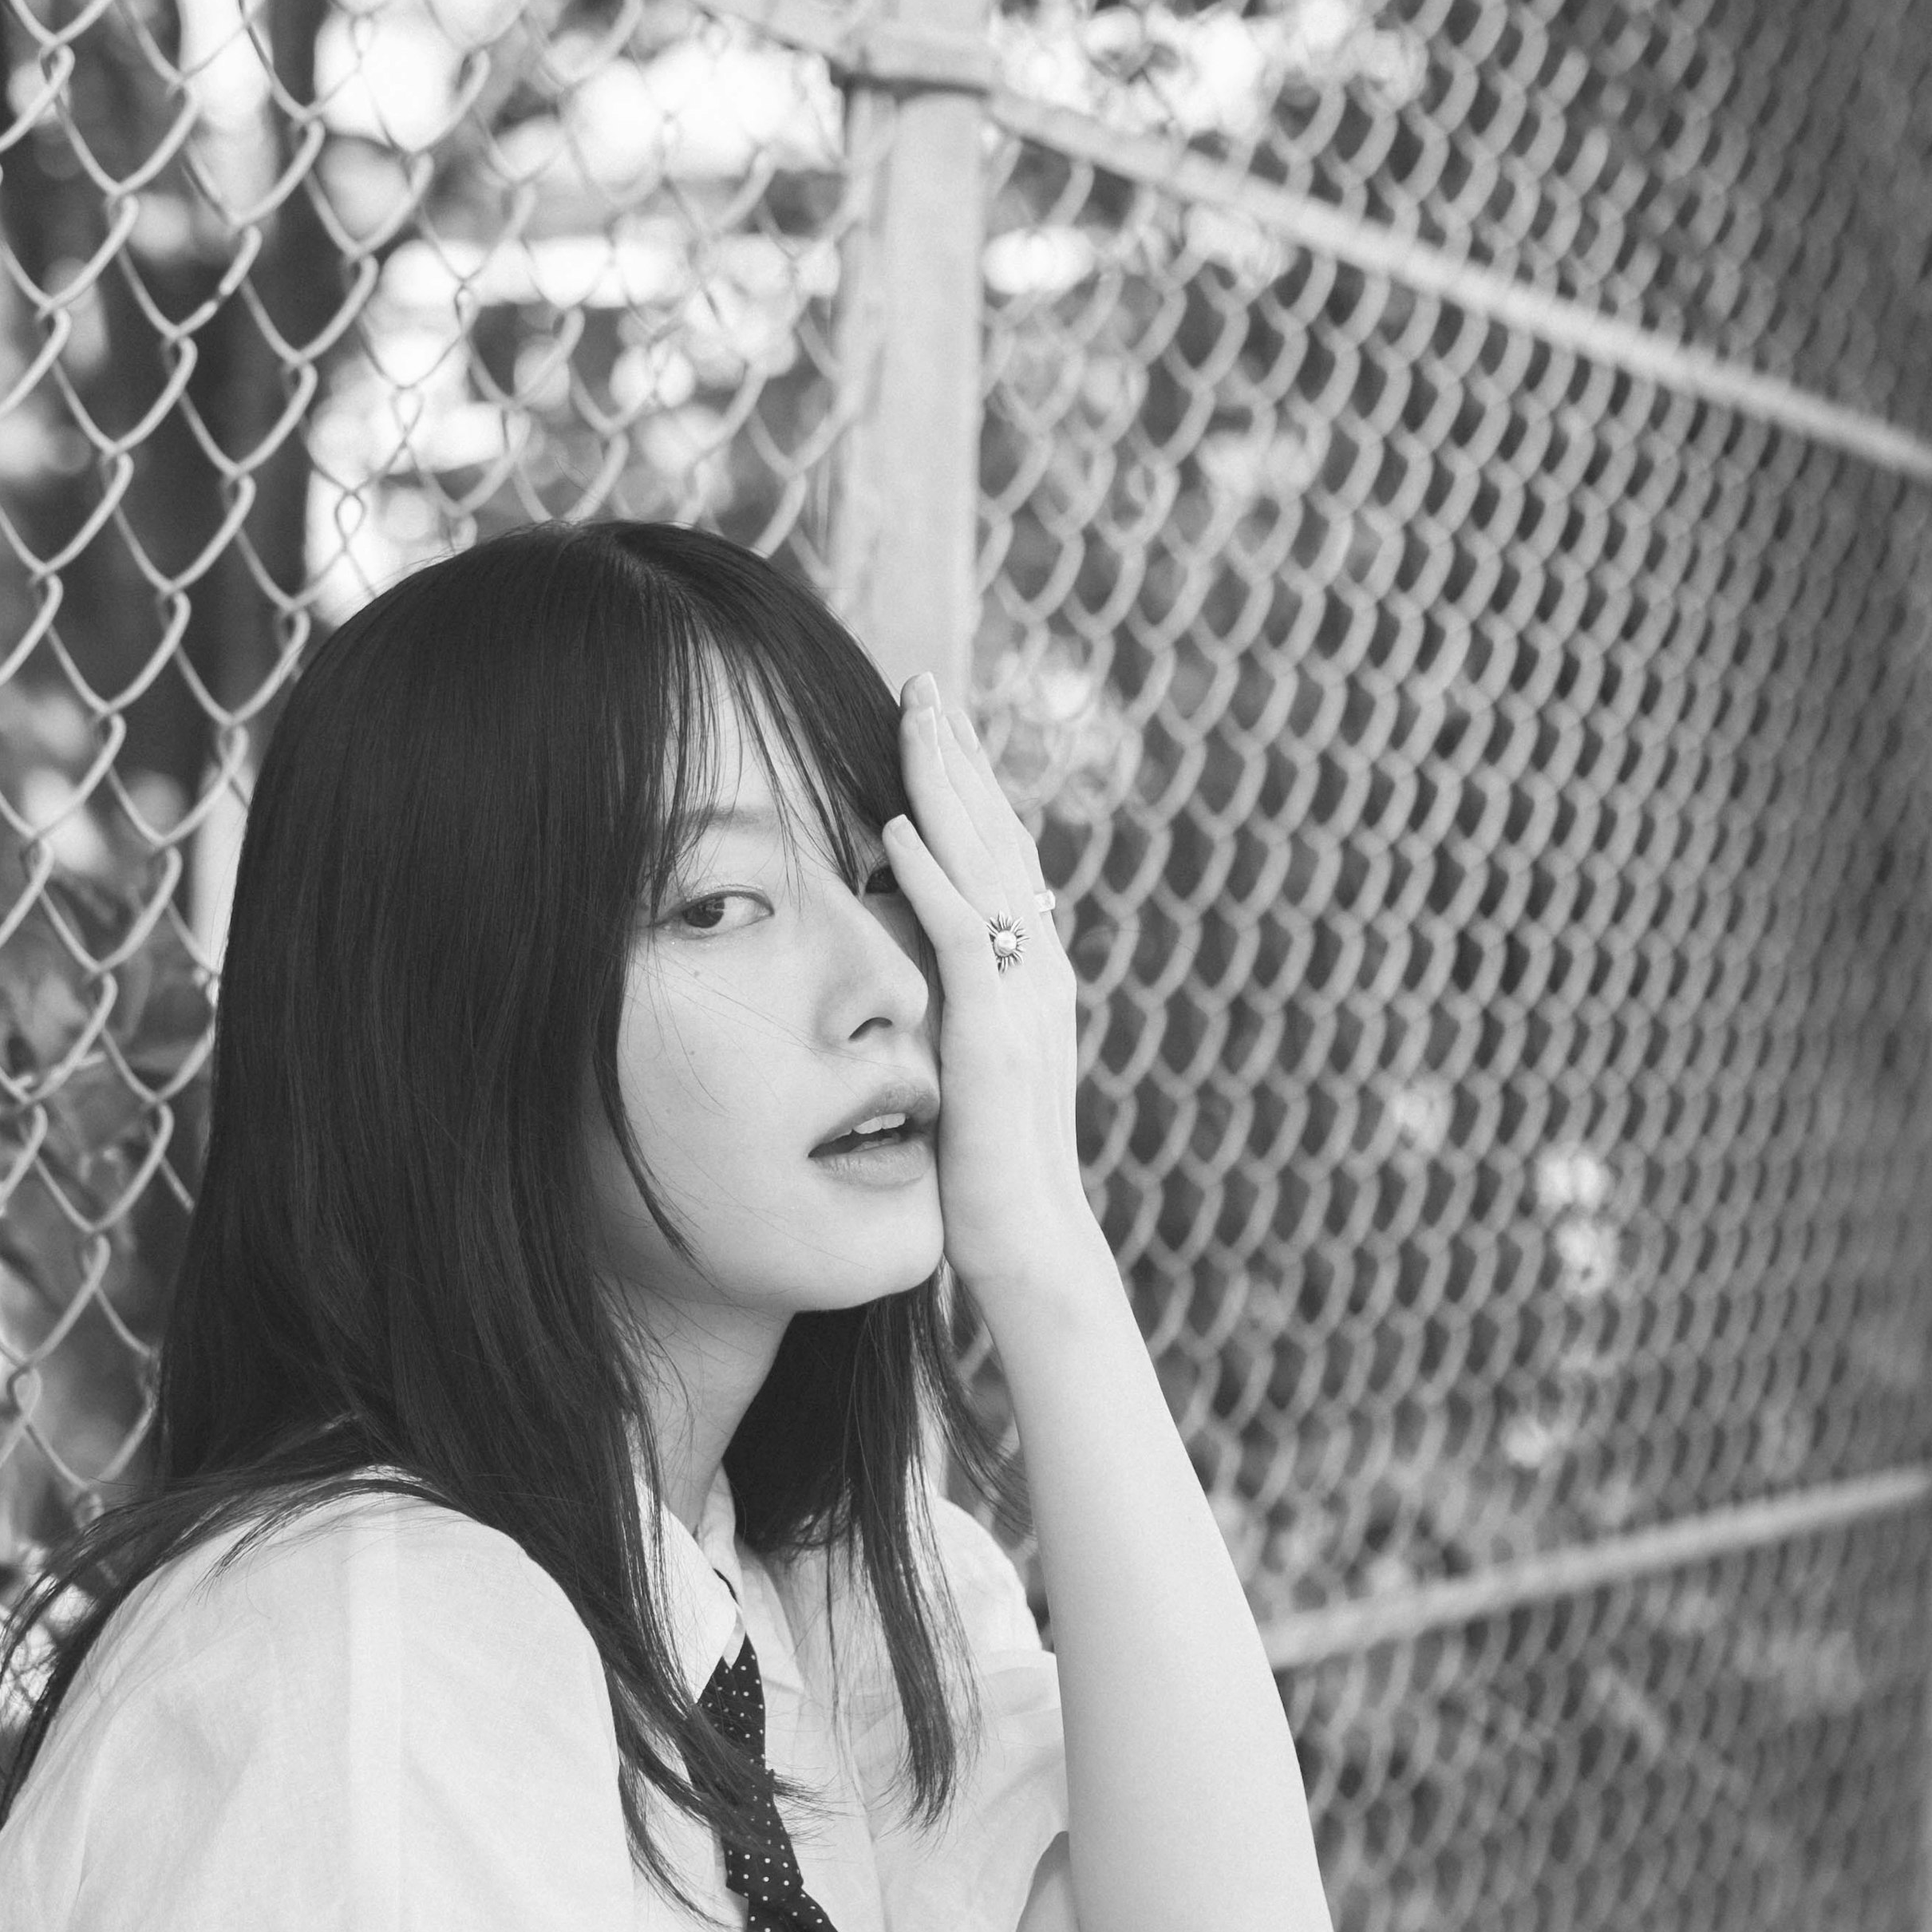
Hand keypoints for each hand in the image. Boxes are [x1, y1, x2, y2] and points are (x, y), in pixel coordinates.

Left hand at [883, 678, 1104, 1316]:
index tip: (932, 719)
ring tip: (911, 721)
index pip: (1002, 854)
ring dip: (945, 790)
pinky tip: (890, 832)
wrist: (1033, 1248)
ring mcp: (1024, 1000)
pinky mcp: (995, 1040)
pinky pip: (963, 940)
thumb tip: (907, 955)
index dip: (968, 784)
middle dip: (959, 757)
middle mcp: (1041, 969)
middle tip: (921, 683)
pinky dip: (927, 880)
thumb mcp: (968, 1061)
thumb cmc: (990, 1169)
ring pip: (986, 868)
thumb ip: (952, 1001)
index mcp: (1035, 971)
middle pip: (1000, 837)